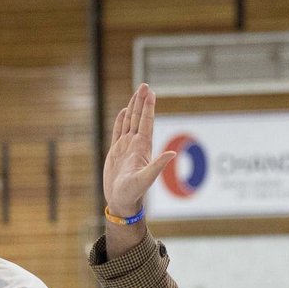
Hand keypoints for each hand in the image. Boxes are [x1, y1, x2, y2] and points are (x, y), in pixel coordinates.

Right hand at [103, 83, 176, 216]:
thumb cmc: (133, 193)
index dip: (148, 107)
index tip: (150, 92)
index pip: (146, 122)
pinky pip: (118, 132)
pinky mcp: (116, 152)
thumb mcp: (146, 179)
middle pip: (139, 118)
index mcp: (142, 147)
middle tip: (144, 85)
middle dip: (141, 101)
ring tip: (136, 93)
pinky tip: (123, 112)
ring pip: (129, 122)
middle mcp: (135, 145)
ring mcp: (125, 147)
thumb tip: (172, 153)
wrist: (121, 202)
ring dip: (133, 108)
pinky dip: (120, 121)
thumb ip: (158, 165)